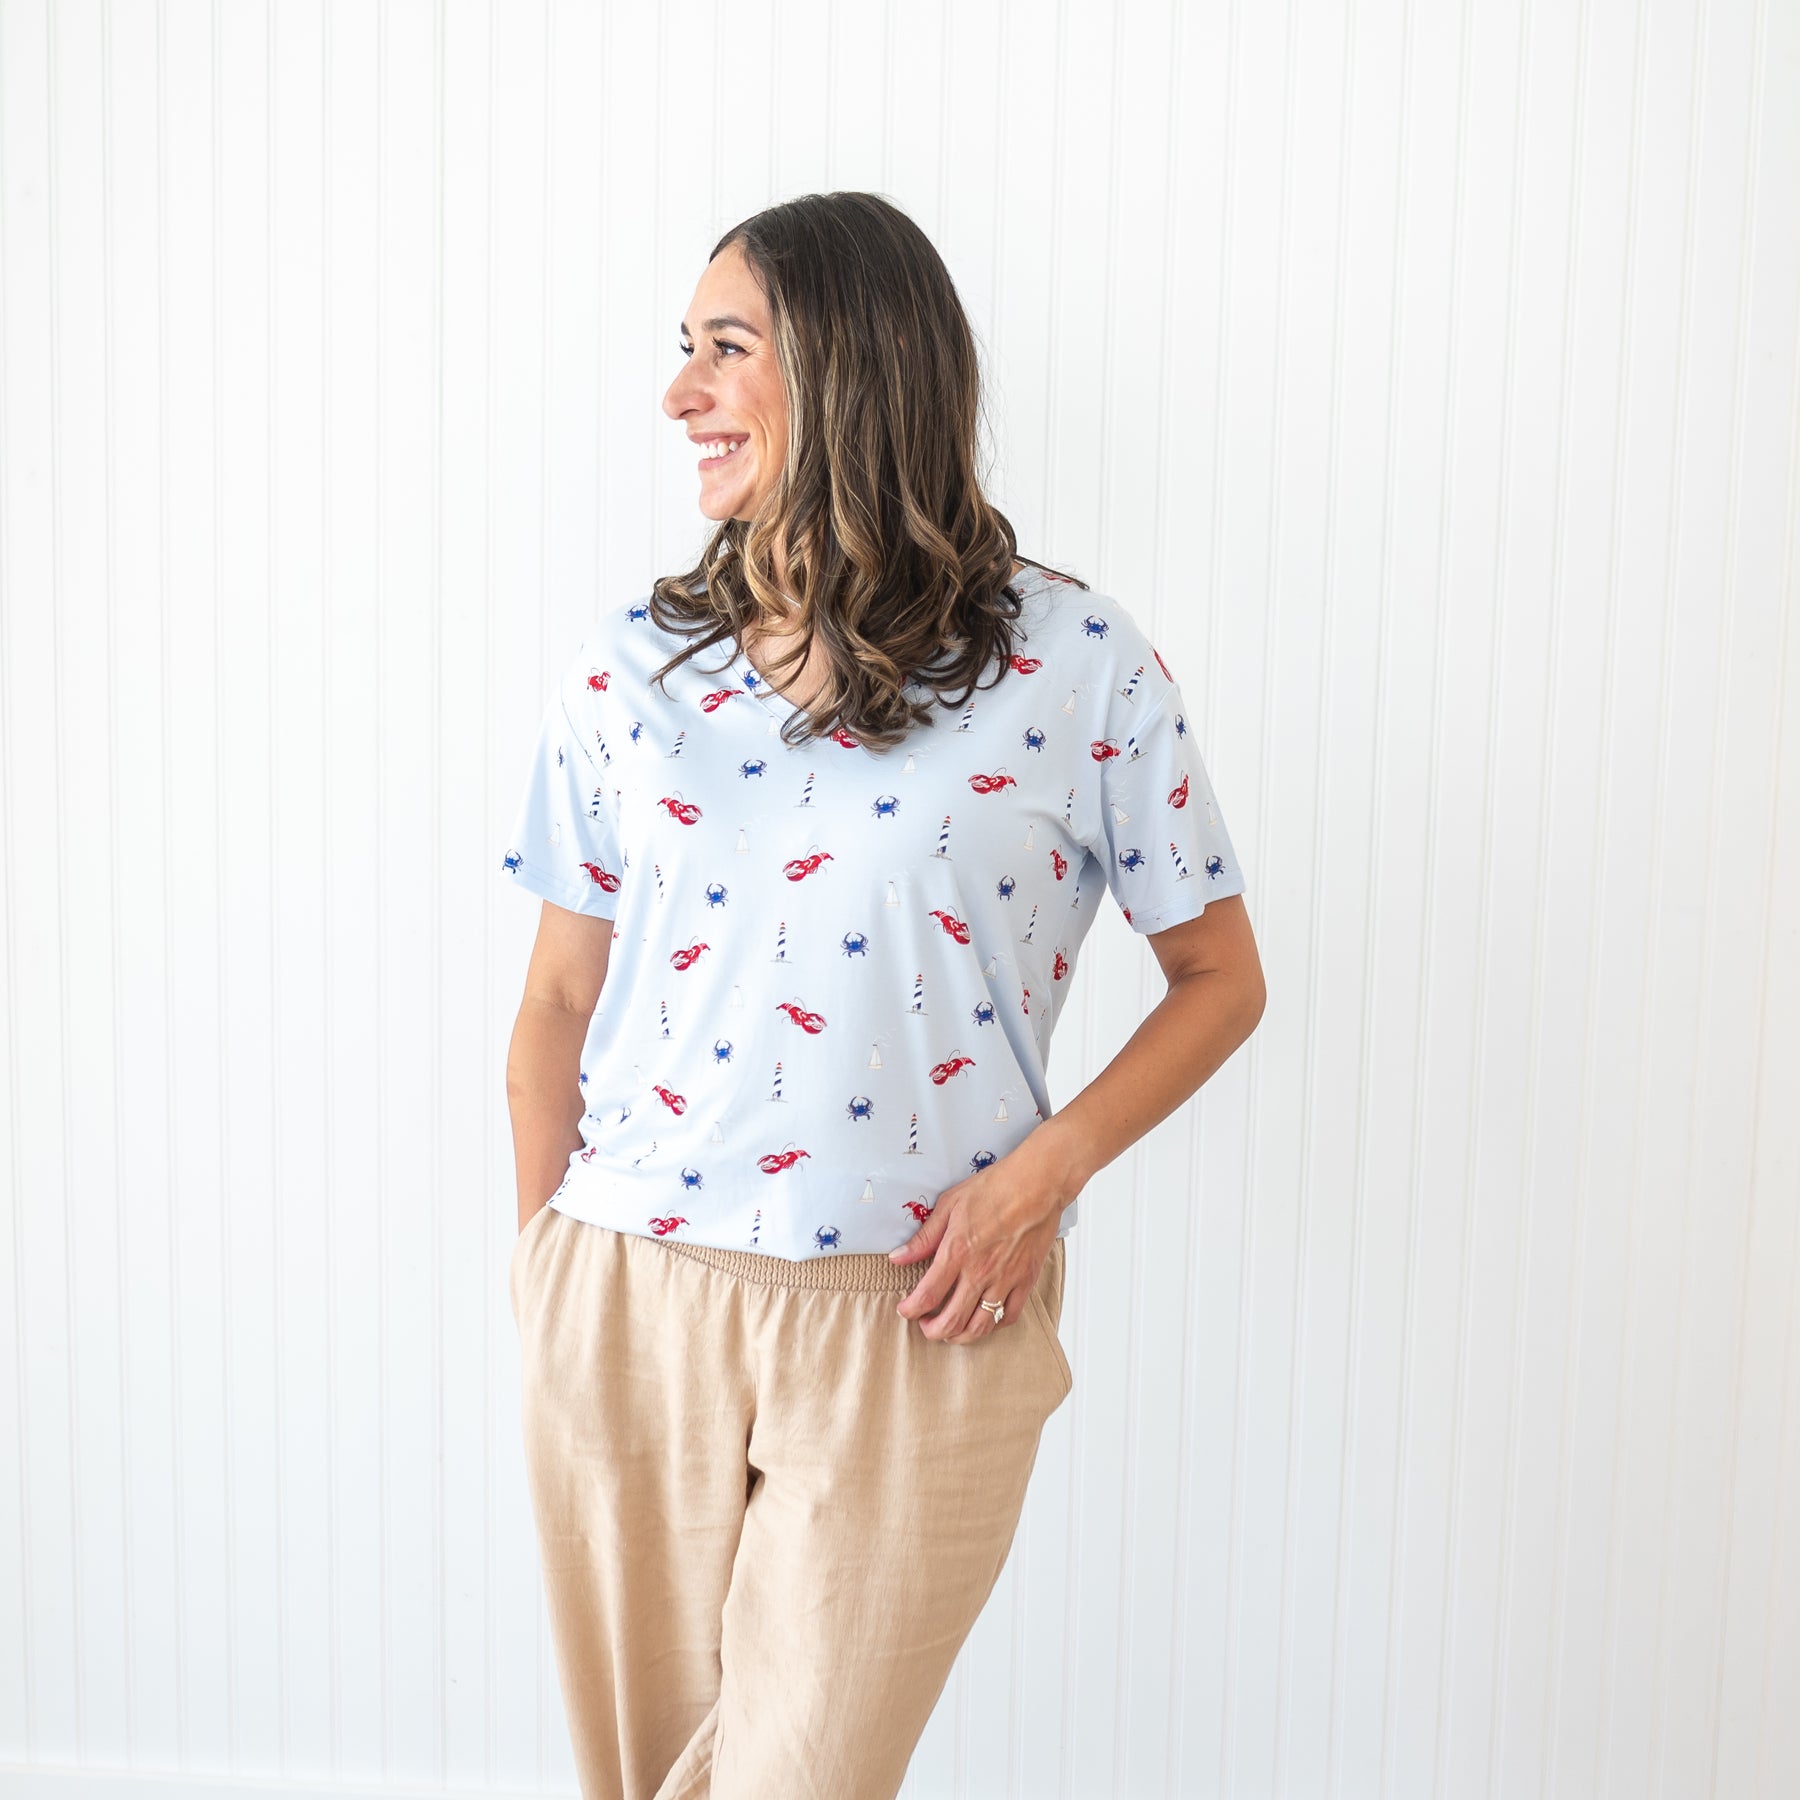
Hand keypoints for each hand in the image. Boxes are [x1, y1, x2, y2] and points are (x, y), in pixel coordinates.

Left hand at [889, 1135, 1074, 1344]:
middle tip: (925, 1325)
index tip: (905, 1310)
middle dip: (932, 1331)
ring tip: (951, 1330)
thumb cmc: (995, 1188)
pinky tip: (984, 1318)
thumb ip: (924, 1237)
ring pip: (979, 1326)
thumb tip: (898, 1257)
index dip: (911, 1310)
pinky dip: (993, 1325)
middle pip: (951, 1321)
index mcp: (957, 1252)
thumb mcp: (950, 1205)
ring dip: (960, 1336)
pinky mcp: (1025, 1281)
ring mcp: (1005, 1280)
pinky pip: (1008, 1316)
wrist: (1037, 1184)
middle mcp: (980, 1273)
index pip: (927, 1295)